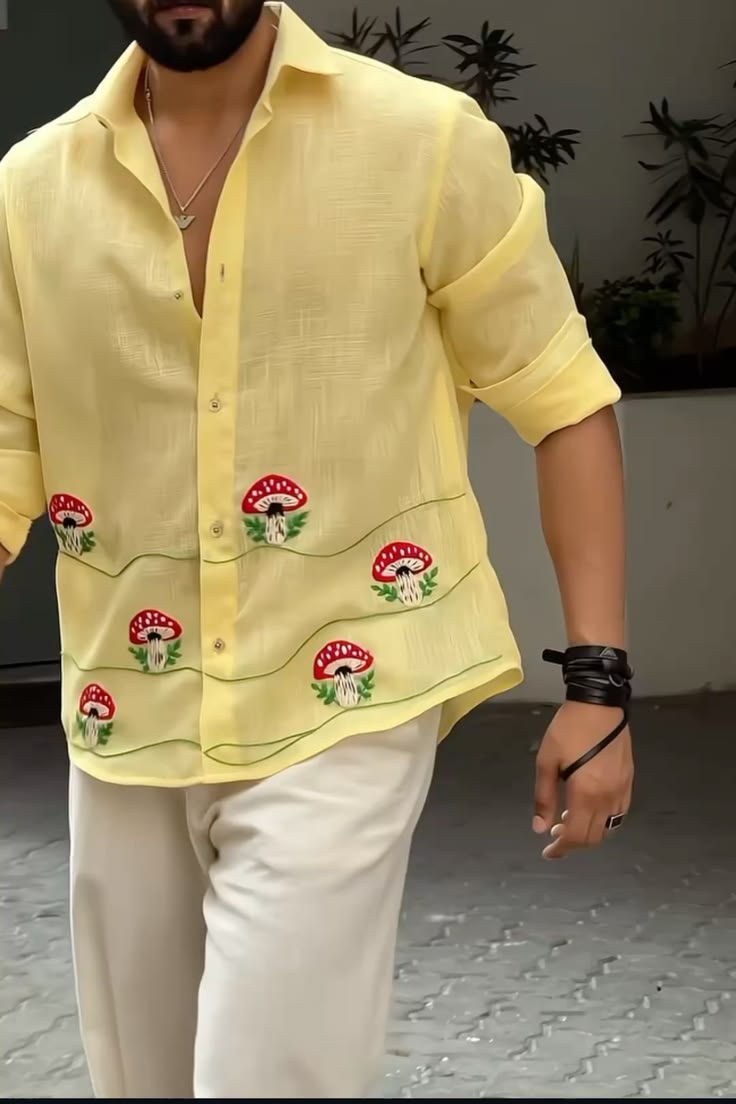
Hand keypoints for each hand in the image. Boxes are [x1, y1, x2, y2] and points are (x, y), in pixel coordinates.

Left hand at [533, 700, 633, 859]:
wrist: (599, 704)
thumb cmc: (568, 729)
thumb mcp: (546, 761)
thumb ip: (544, 797)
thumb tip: (540, 828)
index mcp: (586, 793)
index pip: (576, 835)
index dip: (561, 848)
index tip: (549, 852)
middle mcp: (608, 797)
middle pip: (594, 836)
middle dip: (573, 842)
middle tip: (554, 834)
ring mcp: (622, 790)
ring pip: (609, 828)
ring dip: (589, 832)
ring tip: (568, 819)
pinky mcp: (629, 781)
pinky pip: (619, 813)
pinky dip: (603, 820)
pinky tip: (589, 809)